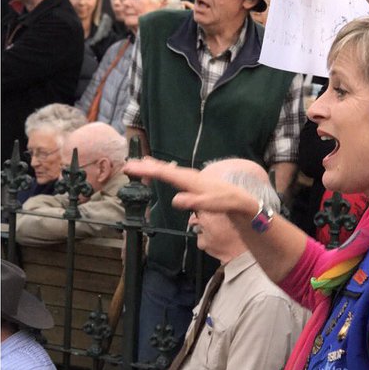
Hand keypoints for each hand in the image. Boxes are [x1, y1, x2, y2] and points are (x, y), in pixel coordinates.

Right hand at [122, 158, 258, 215]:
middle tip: (127, 165)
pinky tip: (157, 170)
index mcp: (190, 180)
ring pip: (167, 170)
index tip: (132, 168)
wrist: (240, 199)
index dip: (148, 170)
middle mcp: (188, 175)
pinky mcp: (191, 180)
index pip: (165, 174)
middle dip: (145, 167)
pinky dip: (161, 171)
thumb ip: (194, 202)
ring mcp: (190, 177)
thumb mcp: (212, 205)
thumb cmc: (226, 203)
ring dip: (152, 167)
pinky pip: (172, 173)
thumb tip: (175, 200)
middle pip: (163, 169)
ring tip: (137, 164)